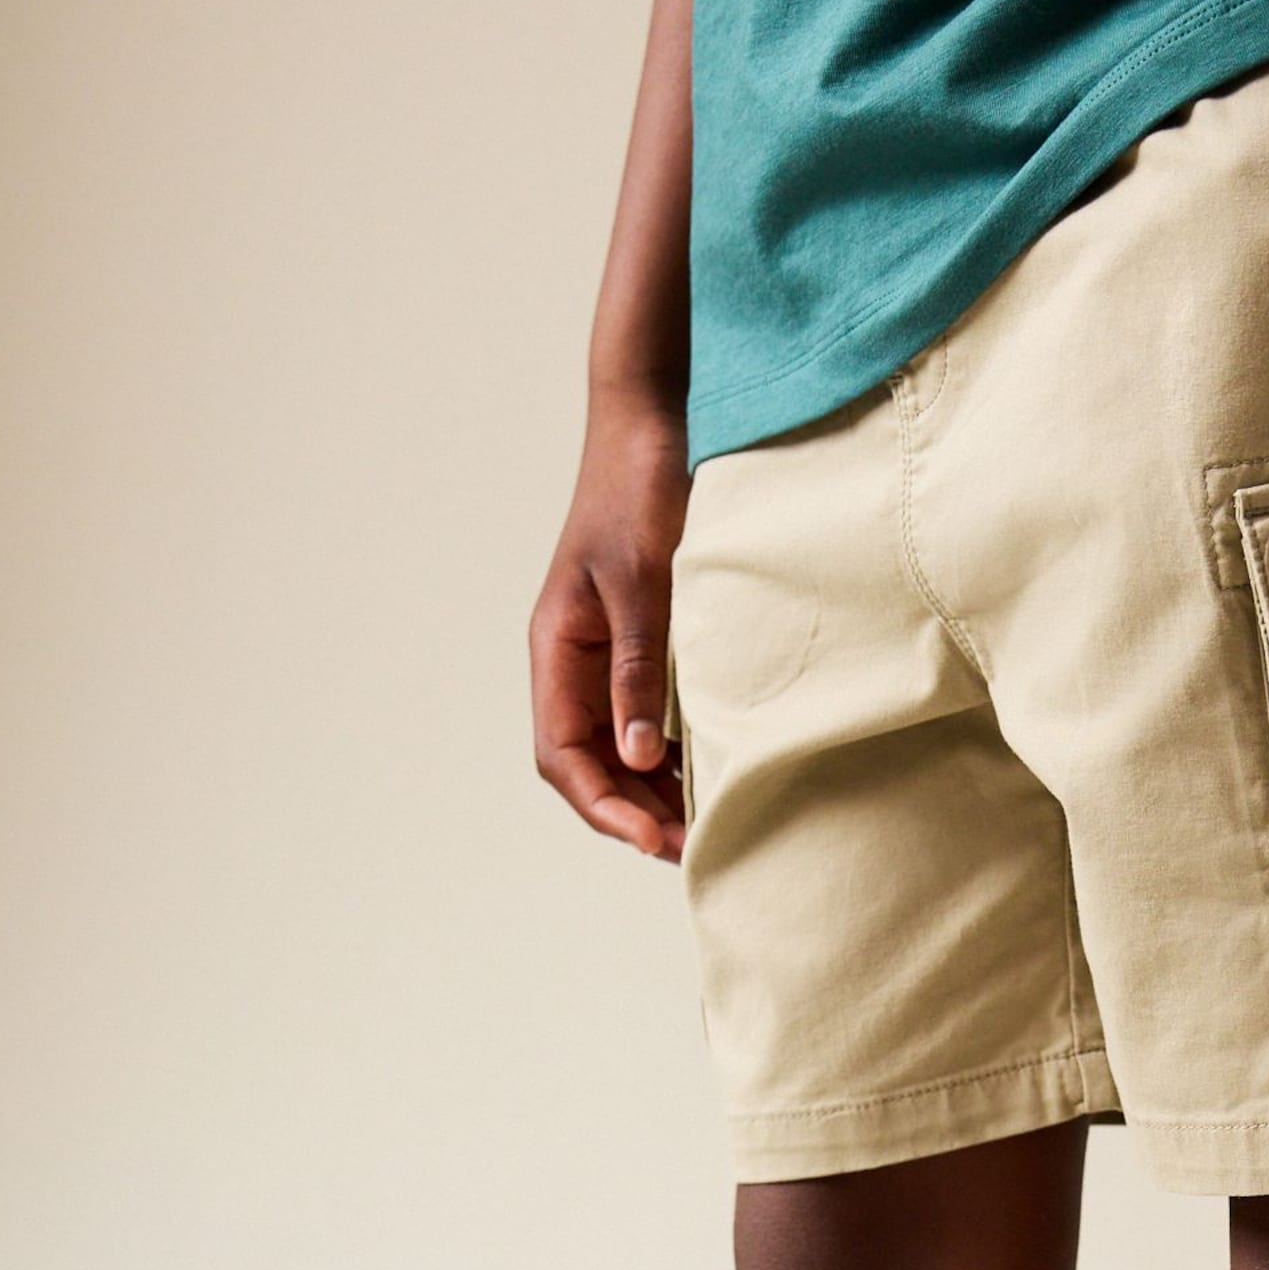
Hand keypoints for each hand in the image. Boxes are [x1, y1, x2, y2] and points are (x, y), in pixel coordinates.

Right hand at [530, 380, 690, 860]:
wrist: (653, 424)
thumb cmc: (638, 489)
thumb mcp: (642, 582)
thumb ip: (639, 668)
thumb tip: (637, 755)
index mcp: (557, 648)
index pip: (562, 753)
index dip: (603, 805)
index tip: (653, 836)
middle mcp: (574, 662)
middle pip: (588, 764)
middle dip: (632, 811)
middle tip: (694, 846)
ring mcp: (607, 657)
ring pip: (618, 749)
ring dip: (654, 790)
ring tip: (706, 821)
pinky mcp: (642, 646)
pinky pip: (646, 718)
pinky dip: (673, 754)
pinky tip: (711, 771)